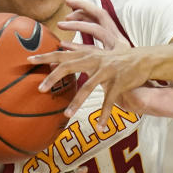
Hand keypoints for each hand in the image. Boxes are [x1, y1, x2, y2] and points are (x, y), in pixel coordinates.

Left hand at [28, 0, 143, 128]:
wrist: (144, 59)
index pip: (63, 54)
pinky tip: (100, 126)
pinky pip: (109, 101)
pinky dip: (104, 114)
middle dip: (54, 77)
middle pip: (70, 67)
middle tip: (40, 88)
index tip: (29, 60)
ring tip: (67, 114)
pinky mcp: (119, 83)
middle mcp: (95, 61)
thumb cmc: (118, 57)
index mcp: (88, 55)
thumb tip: (61, 46)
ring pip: (88, 87)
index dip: (46, 57)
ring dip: (77, 102)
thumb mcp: (98, 52)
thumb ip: (80, 51)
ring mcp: (107, 72)